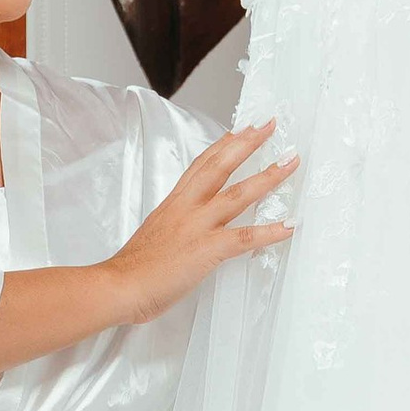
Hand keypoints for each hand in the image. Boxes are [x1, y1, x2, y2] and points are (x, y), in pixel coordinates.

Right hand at [107, 121, 295, 323]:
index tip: (240, 129)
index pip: (201, 164)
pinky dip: (270, 231)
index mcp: (174, 203)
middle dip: (247, 143)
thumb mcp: (156, 234)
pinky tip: (290, 225)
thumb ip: (175, 225)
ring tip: (290, 162)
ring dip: (268, 176)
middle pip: (221, 166)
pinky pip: (244, 237)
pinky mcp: (206, 250)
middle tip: (269, 125)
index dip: (223, 144)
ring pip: (238, 194)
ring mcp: (197, 226)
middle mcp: (187, 208)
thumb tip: (186, 227)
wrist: (119, 285)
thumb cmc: (134, 268)